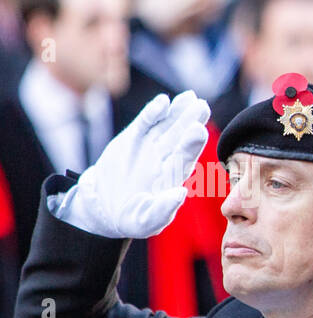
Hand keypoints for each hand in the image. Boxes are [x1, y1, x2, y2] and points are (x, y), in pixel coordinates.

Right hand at [47, 90, 211, 238]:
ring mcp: (151, 147)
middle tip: (201, 106)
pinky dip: (153, 112)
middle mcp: (166, 159)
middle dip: (191, 121)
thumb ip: (163, 209)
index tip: (198, 130)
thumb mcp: (146, 220)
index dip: (192, 144)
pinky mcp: (133, 139)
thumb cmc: (132, 218)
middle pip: (180, 137)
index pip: (185, 158)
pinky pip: (146, 123)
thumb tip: (180, 193)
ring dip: (178, 111)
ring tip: (190, 97)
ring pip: (167, 125)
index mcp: (173, 178)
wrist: (106, 205)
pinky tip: (164, 101)